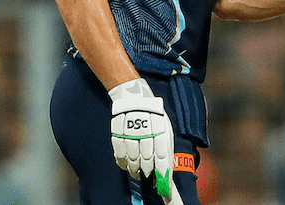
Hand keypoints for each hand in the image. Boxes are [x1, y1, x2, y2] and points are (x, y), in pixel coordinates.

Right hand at [109, 78, 178, 202]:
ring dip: (136, 169)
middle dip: (149, 172)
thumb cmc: (154, 115)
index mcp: (159, 128)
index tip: (164, 186)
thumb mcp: (164, 126)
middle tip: (150, 178)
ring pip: (133, 159)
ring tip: (139, 173)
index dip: (163, 173)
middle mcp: (145, 131)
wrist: (135, 98)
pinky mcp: (117, 134)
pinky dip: (124, 163)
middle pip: (147, 159)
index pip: (162, 155)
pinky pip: (120, 154)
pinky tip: (127, 165)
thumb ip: (166, 144)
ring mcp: (129, 133)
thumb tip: (168, 165)